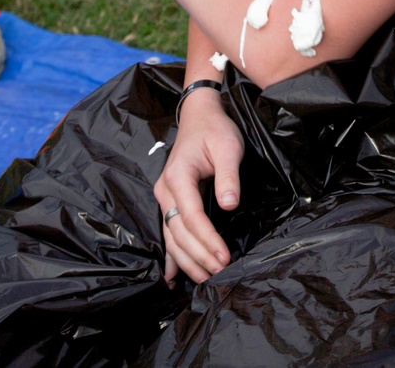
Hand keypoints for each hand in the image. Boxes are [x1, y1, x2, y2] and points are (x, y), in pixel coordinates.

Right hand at [154, 90, 244, 284]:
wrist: (200, 116)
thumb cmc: (215, 130)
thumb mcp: (228, 146)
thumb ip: (228, 176)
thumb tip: (230, 204)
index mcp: (178, 177)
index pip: (191, 217)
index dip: (207, 240)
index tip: (224, 257)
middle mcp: (165, 191)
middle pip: (178, 233)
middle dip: (198, 256)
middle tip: (219, 274)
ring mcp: (164, 197)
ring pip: (171, 237)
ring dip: (187, 261)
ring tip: (205, 279)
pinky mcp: (170, 201)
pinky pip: (168, 232)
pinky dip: (172, 255)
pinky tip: (173, 276)